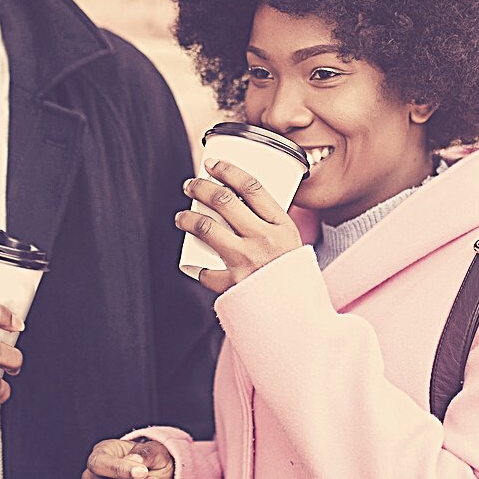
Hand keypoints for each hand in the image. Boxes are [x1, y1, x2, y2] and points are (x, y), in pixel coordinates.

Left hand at [176, 159, 301, 293]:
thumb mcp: (291, 242)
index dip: (228, 170)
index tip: (213, 164)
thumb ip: (269, 224)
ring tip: (182, 216)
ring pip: (206, 228)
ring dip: (187, 218)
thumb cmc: (292, 275)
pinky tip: (196, 265)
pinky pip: (206, 272)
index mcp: (282, 226)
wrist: (297, 314)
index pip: (252, 186)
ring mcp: (246, 261)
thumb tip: (240, 202)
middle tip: (191, 185)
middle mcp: (264, 240)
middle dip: (200, 187)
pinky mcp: (233, 285)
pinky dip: (199, 269)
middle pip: (223, 201)